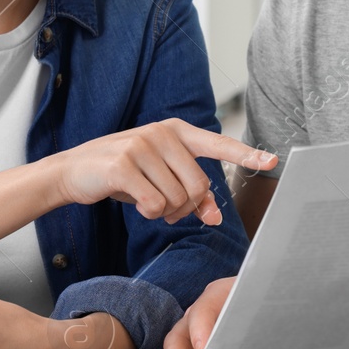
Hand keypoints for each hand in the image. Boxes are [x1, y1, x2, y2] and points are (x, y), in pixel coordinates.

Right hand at [49, 118, 275, 225]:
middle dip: (185, 207)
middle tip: (166, 209)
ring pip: (177, 199)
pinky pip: (154, 205)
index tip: (273, 160)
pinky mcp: (123, 165)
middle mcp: (162, 133)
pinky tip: (135, 204)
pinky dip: (148, 214)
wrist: (75, 170)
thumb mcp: (160, 177)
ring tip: (147, 202)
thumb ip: (190, 190)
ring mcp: (142, 146)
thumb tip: (215, 216)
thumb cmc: (125, 174)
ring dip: (164, 213)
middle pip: (198, 186)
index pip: (218, 144)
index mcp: (176, 132)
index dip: (247, 154)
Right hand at [164, 275, 272, 348]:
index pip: (200, 313)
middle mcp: (201, 321)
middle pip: (178, 345)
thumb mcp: (265, 291)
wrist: (275, 298)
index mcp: (216, 296)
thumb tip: (267, 321)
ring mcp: (205, 343)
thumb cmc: (268, 292)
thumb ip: (261, 304)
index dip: (199, 333)